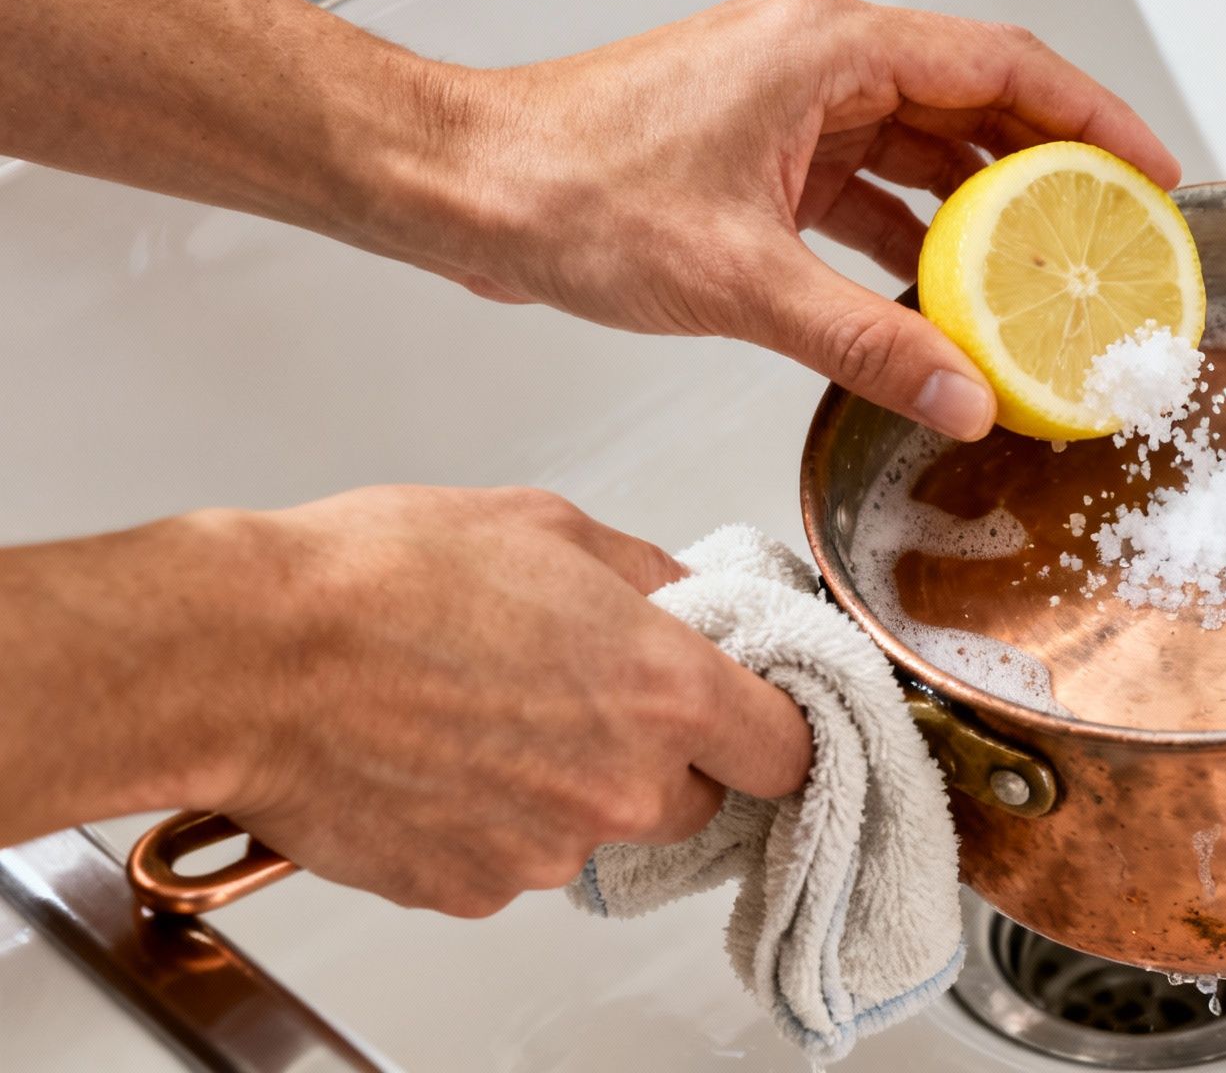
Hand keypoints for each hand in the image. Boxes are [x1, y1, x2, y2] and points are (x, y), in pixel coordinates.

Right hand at [154, 487, 808, 916]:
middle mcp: (619, 786)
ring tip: (484, 712)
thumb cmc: (379, 580)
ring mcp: (546, 851)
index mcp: (662, 691)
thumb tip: (684, 598)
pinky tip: (439, 756)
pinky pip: (515, 860)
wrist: (246, 658)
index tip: (753, 716)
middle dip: (662, 756)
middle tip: (586, 694)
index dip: (772, 729)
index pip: (786, 750)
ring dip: (567, 785)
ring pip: (598, 829)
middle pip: (697, 799)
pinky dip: (492, 820)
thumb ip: (646, 576)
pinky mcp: (472, 891)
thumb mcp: (546, 526)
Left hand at [408, 0, 1181, 440]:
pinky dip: (907, 238)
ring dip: (978, 213)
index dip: (1092, 117)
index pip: (1001, 64)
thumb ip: (862, 342)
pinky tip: (939, 299)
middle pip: (971, 102)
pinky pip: (864, 185)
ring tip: (1043, 279)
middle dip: (1047, 171)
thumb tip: (961, 395)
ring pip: (918, 148)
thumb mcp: (739, 279)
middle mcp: (815, 60)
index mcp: (826, 49)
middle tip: (1112, 237)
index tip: (1148, 173)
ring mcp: (786, 102)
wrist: (465, 188)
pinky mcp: (758, 150)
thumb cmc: (566, 188)